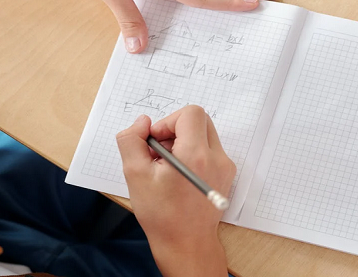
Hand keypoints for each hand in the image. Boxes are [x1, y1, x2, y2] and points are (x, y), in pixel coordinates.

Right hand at [116, 106, 235, 276]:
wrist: (185, 244)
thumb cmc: (162, 215)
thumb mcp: (135, 175)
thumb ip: (131, 141)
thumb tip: (142, 123)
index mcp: (196, 155)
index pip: (190, 113)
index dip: (168, 121)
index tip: (157, 141)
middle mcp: (216, 157)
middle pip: (199, 120)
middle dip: (176, 129)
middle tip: (160, 152)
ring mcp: (225, 166)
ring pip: (204, 134)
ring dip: (184, 141)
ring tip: (167, 166)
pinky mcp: (226, 174)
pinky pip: (209, 149)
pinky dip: (193, 153)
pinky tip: (179, 175)